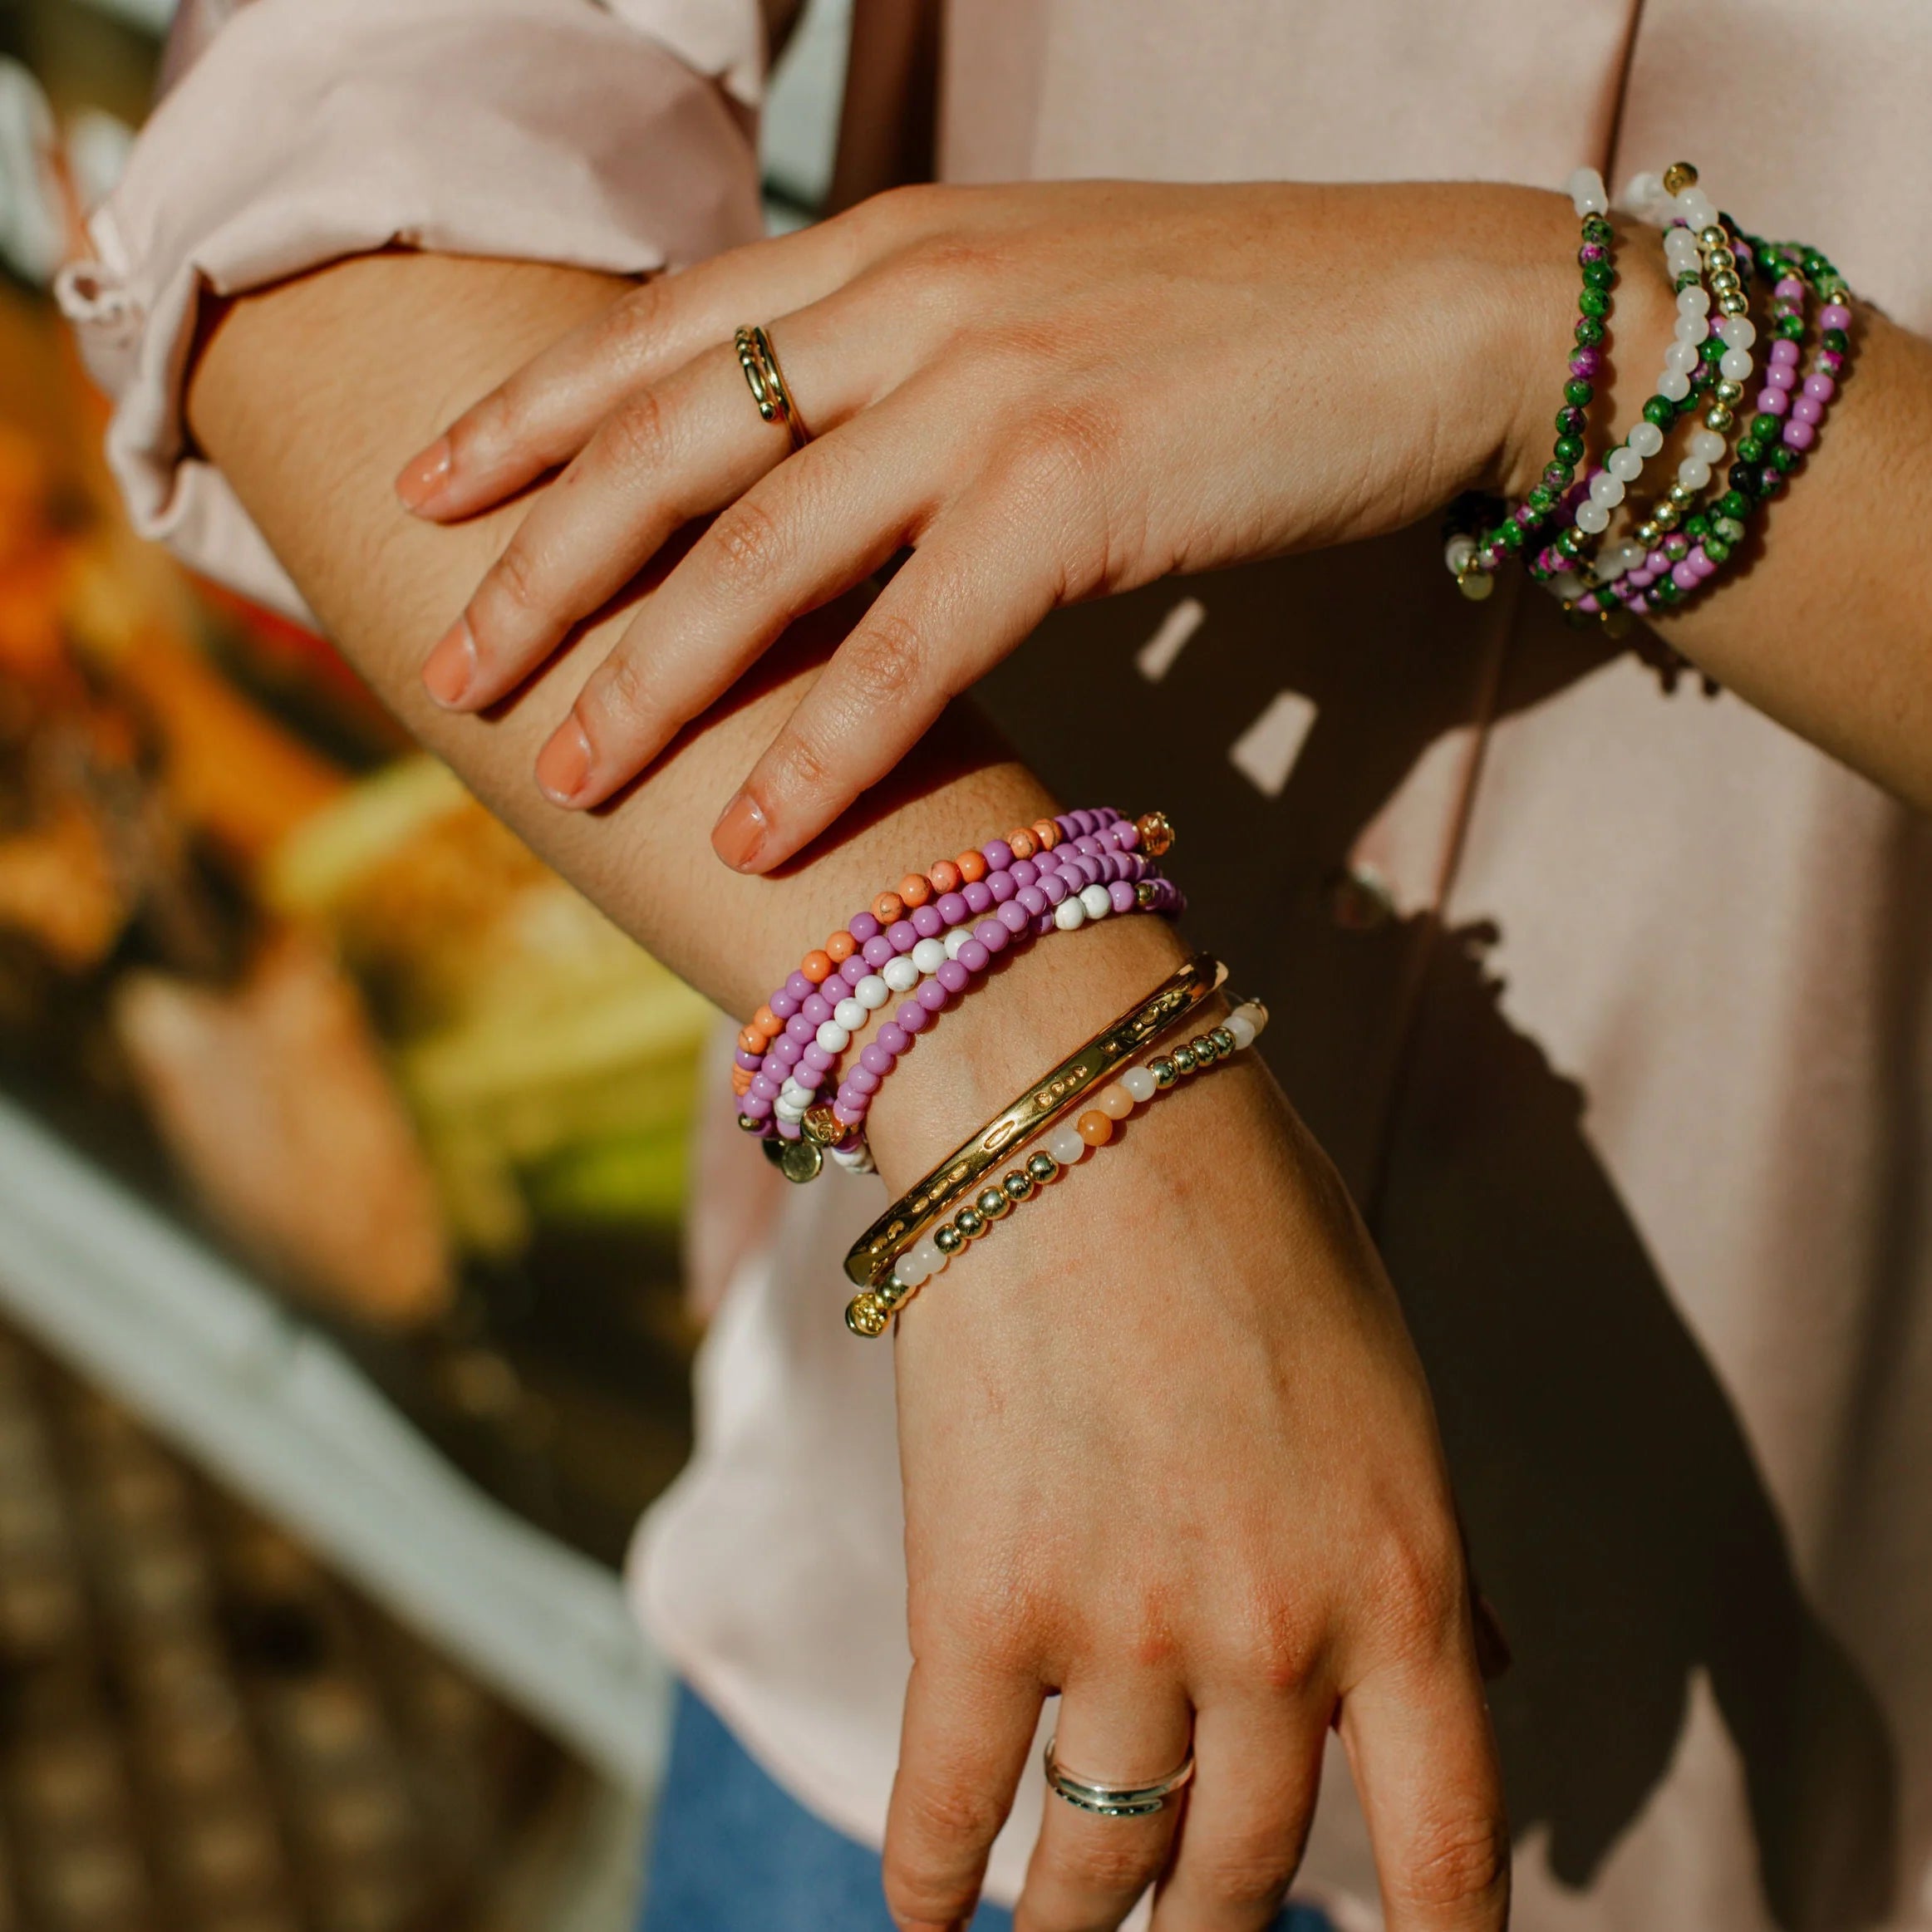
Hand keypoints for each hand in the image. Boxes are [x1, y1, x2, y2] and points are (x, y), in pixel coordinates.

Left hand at [396, 180, 1592, 870]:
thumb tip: (819, 468)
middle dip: (541, 563)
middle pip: (670, 444)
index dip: (532, 414)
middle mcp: (914, 298)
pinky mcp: (1076, 489)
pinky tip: (754, 833)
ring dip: (649, 676)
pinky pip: (909, 643)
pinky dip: (823, 746)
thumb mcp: (1040, 305)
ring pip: (763, 550)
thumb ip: (912, 363)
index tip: (432, 488)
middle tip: (453, 669)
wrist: (1436, 308)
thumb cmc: (1243, 323)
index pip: (664, 332)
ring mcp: (991, 388)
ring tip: (563, 774)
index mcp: (894, 245)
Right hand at [866, 921, 1508, 1931]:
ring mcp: (1120, 1630)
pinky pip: (949, 1806)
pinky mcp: (976, 1604)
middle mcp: (1274, 1638)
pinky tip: (933, 1918)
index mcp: (1402, 1581)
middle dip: (1222, 1913)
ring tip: (1071, 1929)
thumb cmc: (1252, 1224)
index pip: (1450, 1851)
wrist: (1078, 1112)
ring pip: (1101, 1868)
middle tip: (1196, 1910)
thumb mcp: (1389, 1388)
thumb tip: (1492, 1681)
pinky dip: (933, 1885)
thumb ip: (1429, 1554)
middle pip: (1248, 1871)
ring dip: (1085, 1923)